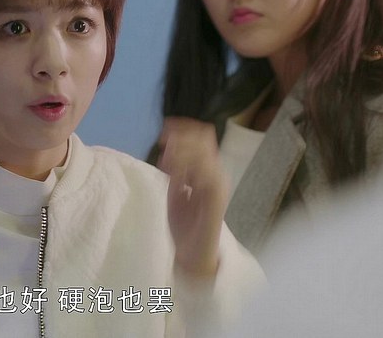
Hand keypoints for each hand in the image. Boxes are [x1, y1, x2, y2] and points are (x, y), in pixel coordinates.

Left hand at [158, 117, 228, 278]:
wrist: (194, 254)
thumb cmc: (185, 223)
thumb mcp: (176, 191)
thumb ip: (175, 172)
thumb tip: (168, 148)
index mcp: (207, 171)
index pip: (203, 138)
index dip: (185, 129)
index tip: (166, 127)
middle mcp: (216, 173)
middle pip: (204, 140)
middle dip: (182, 137)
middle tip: (163, 142)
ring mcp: (218, 184)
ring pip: (203, 154)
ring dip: (182, 152)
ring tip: (167, 161)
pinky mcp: (216, 198)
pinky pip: (204, 174)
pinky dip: (186, 169)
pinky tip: (173, 174)